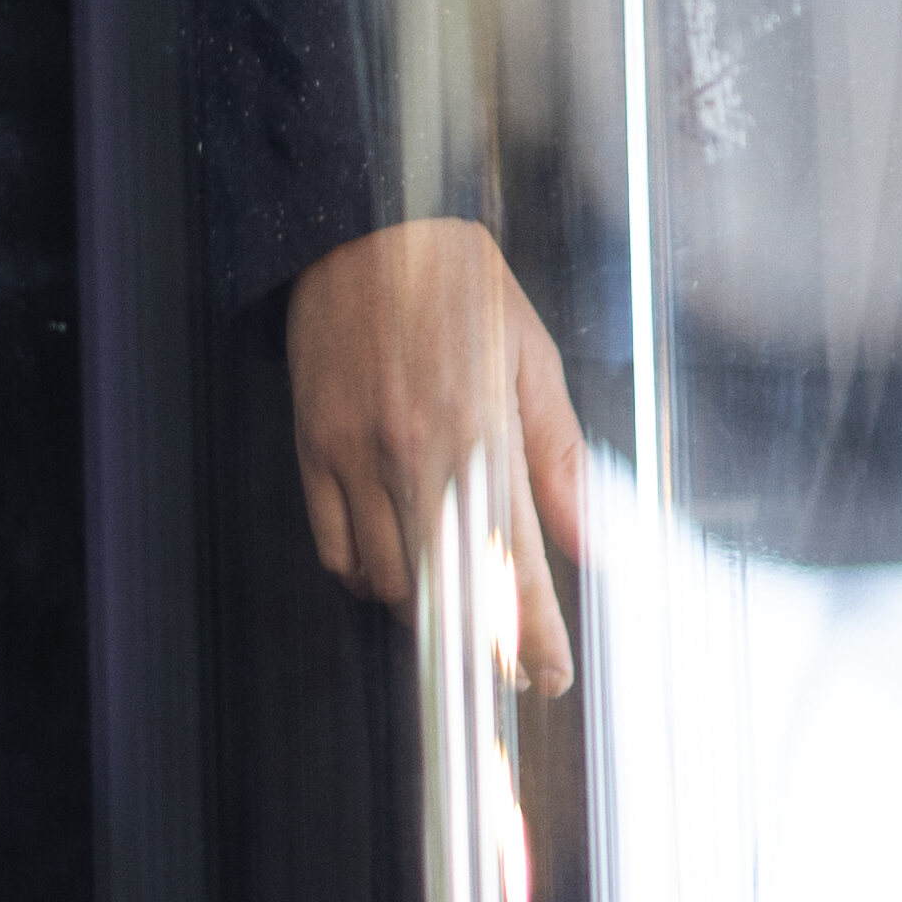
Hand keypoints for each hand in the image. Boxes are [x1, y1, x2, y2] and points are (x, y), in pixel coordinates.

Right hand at [283, 218, 586, 693]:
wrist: (364, 227)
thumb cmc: (459, 286)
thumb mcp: (532, 362)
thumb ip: (559, 460)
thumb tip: (589, 543)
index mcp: (481, 433)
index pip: (511, 565)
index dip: (532, 634)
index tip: (548, 674)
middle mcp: (414, 454)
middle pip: (442, 592)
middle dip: (478, 638)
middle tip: (506, 656)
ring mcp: (355, 456)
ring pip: (385, 581)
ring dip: (423, 604)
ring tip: (453, 593)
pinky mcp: (312, 449)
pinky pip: (335, 549)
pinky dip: (366, 573)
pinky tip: (394, 560)